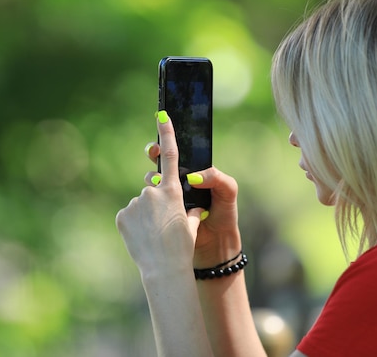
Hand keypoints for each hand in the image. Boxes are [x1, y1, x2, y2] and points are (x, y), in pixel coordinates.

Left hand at [116, 111, 206, 275]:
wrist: (163, 269)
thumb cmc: (183, 247)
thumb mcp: (191, 225)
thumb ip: (189, 209)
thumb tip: (191, 207)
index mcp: (172, 190)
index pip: (169, 155)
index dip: (167, 133)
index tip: (161, 115)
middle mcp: (151, 192)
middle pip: (153, 188)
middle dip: (158, 200)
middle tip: (164, 223)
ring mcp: (135, 203)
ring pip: (141, 204)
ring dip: (146, 215)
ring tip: (154, 235)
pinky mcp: (122, 215)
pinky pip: (130, 215)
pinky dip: (135, 224)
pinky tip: (142, 238)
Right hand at [144, 149, 241, 268]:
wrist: (216, 244)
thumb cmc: (224, 214)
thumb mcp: (228, 192)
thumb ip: (216, 178)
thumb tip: (192, 177)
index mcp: (192, 175)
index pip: (177, 155)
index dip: (168, 141)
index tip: (163, 131)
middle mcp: (176, 185)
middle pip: (159, 164)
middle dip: (153, 153)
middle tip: (152, 151)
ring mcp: (165, 201)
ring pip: (152, 184)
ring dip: (153, 181)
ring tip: (159, 183)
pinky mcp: (158, 216)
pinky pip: (148, 205)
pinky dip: (149, 202)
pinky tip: (157, 205)